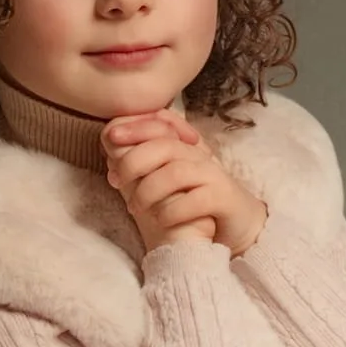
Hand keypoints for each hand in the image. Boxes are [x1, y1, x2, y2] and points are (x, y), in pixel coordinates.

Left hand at [101, 108, 268, 258]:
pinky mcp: (223, 198)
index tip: (110, 137)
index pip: (162, 122)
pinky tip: (160, 219)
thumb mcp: (165, 178)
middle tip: (117, 181)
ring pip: (176, 173)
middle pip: (164, 146)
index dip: (135, 126)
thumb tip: (110, 152)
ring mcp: (213, 176)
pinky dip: (172, 211)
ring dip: (148, 191)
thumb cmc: (194, 201)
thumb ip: (144, 163)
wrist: (235, 223)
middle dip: (134, 161)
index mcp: (185, 147)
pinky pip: (196, 200)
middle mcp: (200, 156)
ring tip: (135, 207)